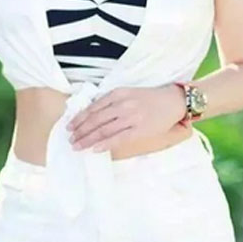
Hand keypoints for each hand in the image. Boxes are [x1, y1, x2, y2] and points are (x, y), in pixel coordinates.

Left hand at [65, 84, 187, 153]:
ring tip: (77, 146)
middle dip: (80, 130)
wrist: (172, 101)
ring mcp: (131, 117)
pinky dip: (105, 144)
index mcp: (117, 94)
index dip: (79, 118)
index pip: (93, 108)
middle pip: (95, 120)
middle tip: (70, 139)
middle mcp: (122, 104)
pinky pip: (118, 138)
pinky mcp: (139, 130)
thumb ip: (111, 102)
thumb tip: (91, 114)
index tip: (70, 126)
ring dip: (88, 139)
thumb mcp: (127, 93)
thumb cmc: (149, 98)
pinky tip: (94, 148)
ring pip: (104, 130)